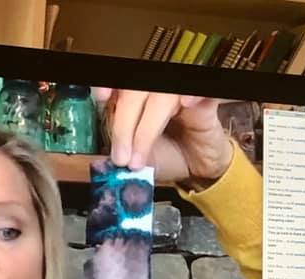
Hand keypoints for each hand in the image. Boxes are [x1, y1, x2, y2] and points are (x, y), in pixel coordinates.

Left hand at [94, 88, 233, 183]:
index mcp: (135, 99)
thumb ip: (120, 154)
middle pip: (136, 91)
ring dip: (147, 128)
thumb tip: (97, 160)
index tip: (101, 98)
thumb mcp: (137, 160)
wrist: (198, 169)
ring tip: (139, 158)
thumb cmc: (167, 157)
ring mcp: (181, 94)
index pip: (120, 83)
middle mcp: (156, 91)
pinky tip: (185, 103)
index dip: (109, 85)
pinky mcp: (206, 102)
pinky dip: (194, 93)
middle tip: (121, 158)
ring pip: (162, 95)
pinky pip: (203, 90)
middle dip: (124, 126)